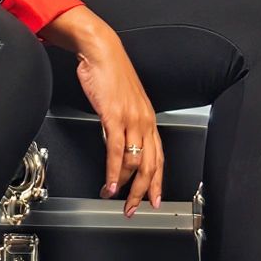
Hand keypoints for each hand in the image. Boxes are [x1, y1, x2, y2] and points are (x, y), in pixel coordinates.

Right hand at [48, 9, 162, 212]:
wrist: (101, 51)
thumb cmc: (110, 73)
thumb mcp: (121, 103)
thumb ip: (123, 125)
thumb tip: (117, 146)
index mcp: (148, 118)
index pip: (158, 157)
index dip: (156, 181)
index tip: (154, 199)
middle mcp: (144, 120)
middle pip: (150, 165)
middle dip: (143, 191)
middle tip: (135, 209)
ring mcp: (131, 119)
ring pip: (135, 161)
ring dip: (124, 185)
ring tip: (114, 197)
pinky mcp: (115, 116)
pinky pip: (116, 150)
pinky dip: (113, 171)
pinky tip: (110, 183)